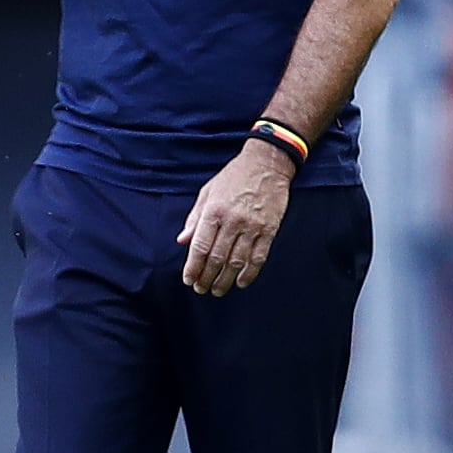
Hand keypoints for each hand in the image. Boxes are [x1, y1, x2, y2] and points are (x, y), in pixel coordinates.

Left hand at [177, 140, 293, 295]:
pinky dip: (249, 273)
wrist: (267, 163)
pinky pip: (258, 257)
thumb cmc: (234, 177)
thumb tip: (182, 241)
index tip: (189, 280)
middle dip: (206, 277)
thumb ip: (195, 218)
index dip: (193, 267)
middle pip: (217, 258)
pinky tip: (241, 282)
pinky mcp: (269, 229)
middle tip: (201, 289)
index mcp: (214, 211)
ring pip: (237, 261)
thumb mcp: (208, 192)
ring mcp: (252, 226)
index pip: (200, 246)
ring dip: (225, 280)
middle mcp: (232, 220)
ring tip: (218, 290)